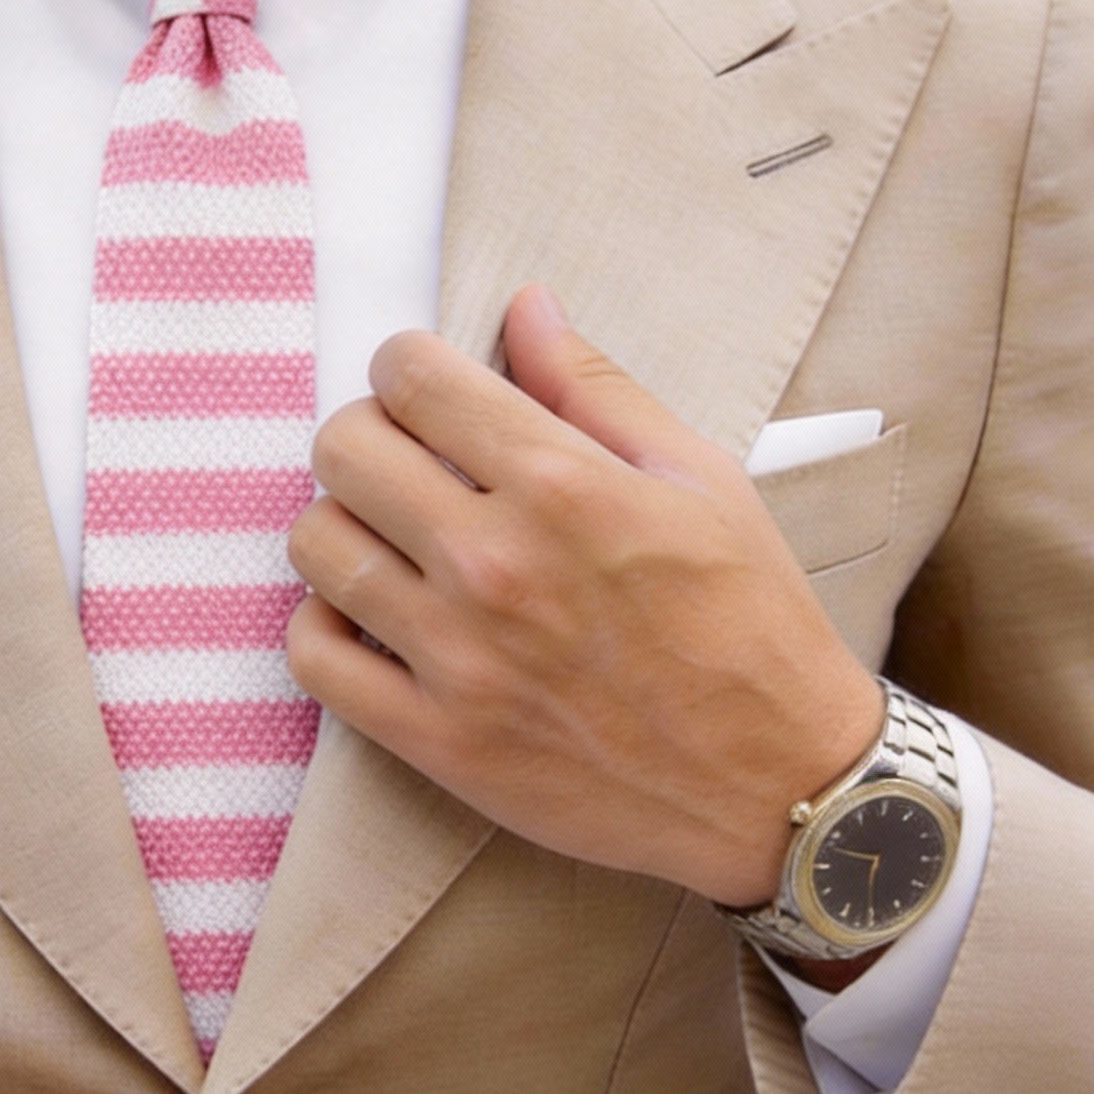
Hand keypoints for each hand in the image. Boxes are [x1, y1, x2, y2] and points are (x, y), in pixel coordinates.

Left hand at [284, 285, 883, 907]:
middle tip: (407, 460)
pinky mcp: (435, 739)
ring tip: (390, 538)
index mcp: (562, 486)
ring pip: (316, 546)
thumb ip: (597, 389)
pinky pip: (314, 657)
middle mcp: (494, 564)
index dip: (406, 366)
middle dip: (367, 434)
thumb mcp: (701, 480)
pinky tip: (369, 614)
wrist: (779, 785)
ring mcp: (456, 657)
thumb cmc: (750, 624)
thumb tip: (524, 308)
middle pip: (343, 451)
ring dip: (341, 524)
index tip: (424, 388)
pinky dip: (324, 625)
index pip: (412, 378)